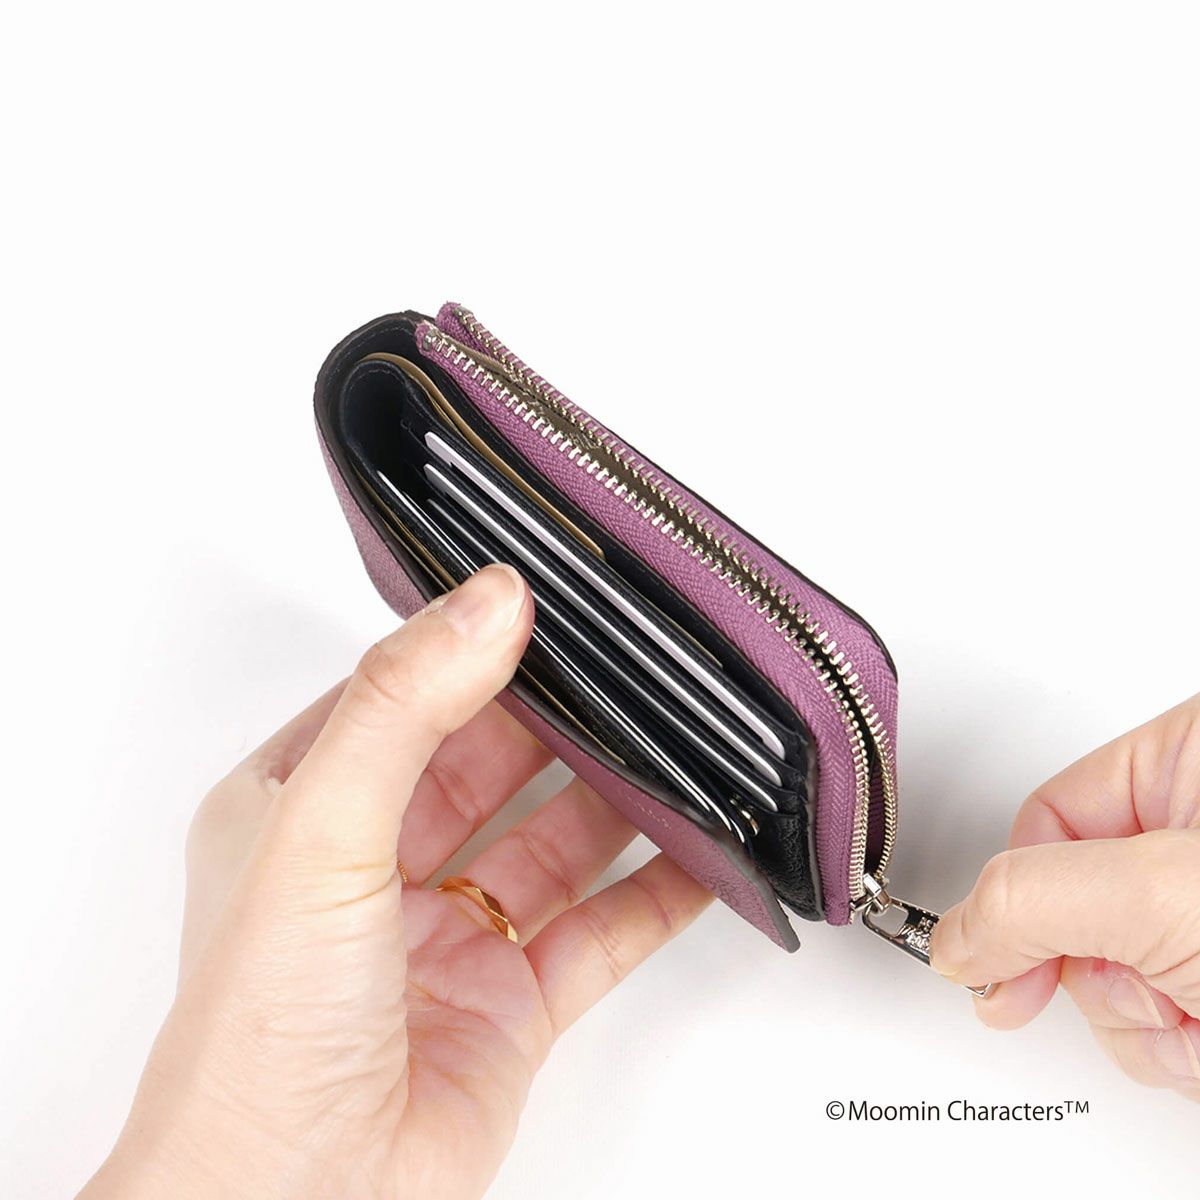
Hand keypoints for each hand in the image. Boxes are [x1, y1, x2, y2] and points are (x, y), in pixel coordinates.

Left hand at [80, 565, 711, 1199]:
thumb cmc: (257, 1043)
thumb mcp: (320, 832)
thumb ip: (405, 707)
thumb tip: (488, 602)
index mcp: (302, 809)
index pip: (401, 697)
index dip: (470, 649)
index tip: (544, 603)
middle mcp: (377, 865)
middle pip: (490, 760)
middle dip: (560, 718)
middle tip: (633, 667)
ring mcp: (450, 933)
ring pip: (554, 837)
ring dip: (618, 797)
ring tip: (682, 745)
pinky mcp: (513, 1000)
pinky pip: (602, 927)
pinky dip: (659, 891)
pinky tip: (701, 855)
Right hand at [930, 694, 1199, 1098]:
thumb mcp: (1160, 894)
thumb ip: (1030, 901)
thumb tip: (954, 937)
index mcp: (1189, 758)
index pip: (1046, 817)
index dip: (1020, 896)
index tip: (997, 961)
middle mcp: (1196, 833)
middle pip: (1072, 907)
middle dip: (1098, 974)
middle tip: (1143, 985)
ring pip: (1116, 976)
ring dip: (1146, 1024)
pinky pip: (1163, 1018)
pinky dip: (1184, 1051)